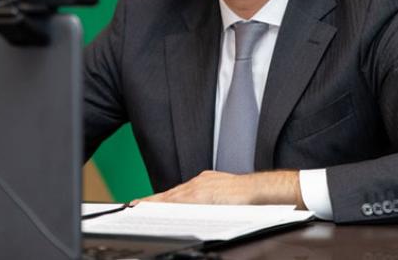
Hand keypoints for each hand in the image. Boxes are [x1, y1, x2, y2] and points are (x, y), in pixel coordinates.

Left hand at [133, 169, 305, 207]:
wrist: (264, 191)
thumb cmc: (251, 199)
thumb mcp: (226, 199)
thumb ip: (213, 204)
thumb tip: (206, 213)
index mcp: (205, 185)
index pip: (178, 194)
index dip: (161, 199)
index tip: (146, 204)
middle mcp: (200, 183)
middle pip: (171, 194)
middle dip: (152, 200)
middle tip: (133, 205)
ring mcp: (200, 187)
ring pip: (171, 196)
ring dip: (154, 202)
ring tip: (137, 207)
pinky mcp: (202, 194)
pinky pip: (178, 201)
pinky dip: (165, 204)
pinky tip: (154, 209)